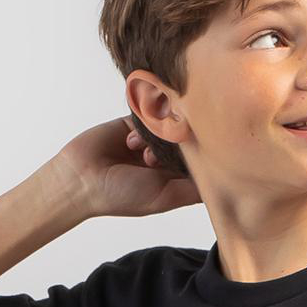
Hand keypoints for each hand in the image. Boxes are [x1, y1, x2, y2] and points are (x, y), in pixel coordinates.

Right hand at [53, 114, 202, 220]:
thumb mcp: (165, 196)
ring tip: (142, 155)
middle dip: (179, 142)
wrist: (81, 178)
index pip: (201, 160)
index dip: (204, 154)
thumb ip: (193, 189)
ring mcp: (150, 138)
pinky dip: (143, 123)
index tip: (206, 148)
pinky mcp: (134, 120)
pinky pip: (150, 109)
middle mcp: (165, 158)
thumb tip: (225, 183)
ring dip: (158, 136)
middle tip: (164, 155)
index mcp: (174, 178)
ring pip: (170, 122)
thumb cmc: (121, 195)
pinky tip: (130, 140)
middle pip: (188, 138)